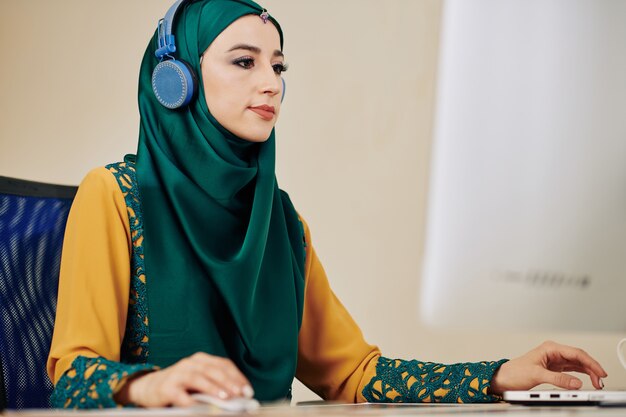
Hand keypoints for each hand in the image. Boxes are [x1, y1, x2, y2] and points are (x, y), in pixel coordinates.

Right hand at [114, 352, 253, 406]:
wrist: (147, 388)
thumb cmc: (179, 386)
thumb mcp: (198, 382)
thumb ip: (214, 385)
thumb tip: (237, 397)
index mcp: (200, 360)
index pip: (223, 364)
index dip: (237, 376)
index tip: (247, 390)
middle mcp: (190, 363)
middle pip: (213, 370)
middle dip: (228, 382)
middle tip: (240, 394)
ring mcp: (177, 374)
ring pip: (198, 378)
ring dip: (213, 388)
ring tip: (225, 397)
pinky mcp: (166, 387)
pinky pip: (180, 394)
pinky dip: (191, 401)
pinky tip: (199, 407)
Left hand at [489, 340, 607, 394]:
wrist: (504, 378)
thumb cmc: (515, 372)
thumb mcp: (537, 375)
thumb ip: (558, 379)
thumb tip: (576, 382)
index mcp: (549, 348)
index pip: (575, 353)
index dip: (590, 362)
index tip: (599, 372)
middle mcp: (553, 352)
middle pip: (578, 357)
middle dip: (591, 368)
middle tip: (600, 380)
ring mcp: (554, 360)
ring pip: (577, 364)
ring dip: (588, 372)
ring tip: (597, 382)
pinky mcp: (554, 368)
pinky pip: (572, 370)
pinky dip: (581, 375)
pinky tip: (588, 379)